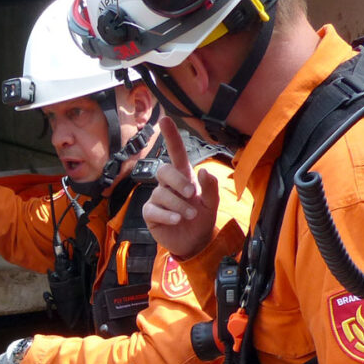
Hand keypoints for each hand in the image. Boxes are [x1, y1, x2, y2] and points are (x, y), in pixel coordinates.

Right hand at [143, 117, 220, 259]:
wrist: (195, 244)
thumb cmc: (202, 219)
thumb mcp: (212, 204)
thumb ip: (211, 188)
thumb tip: (203, 171)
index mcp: (184, 178)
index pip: (176, 154)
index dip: (171, 137)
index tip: (164, 119)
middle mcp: (168, 186)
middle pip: (164, 171)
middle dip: (178, 181)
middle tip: (191, 194)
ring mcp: (157, 199)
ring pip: (161, 193)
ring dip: (178, 204)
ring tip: (189, 215)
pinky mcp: (150, 214)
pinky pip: (153, 209)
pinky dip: (167, 214)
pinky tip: (177, 219)